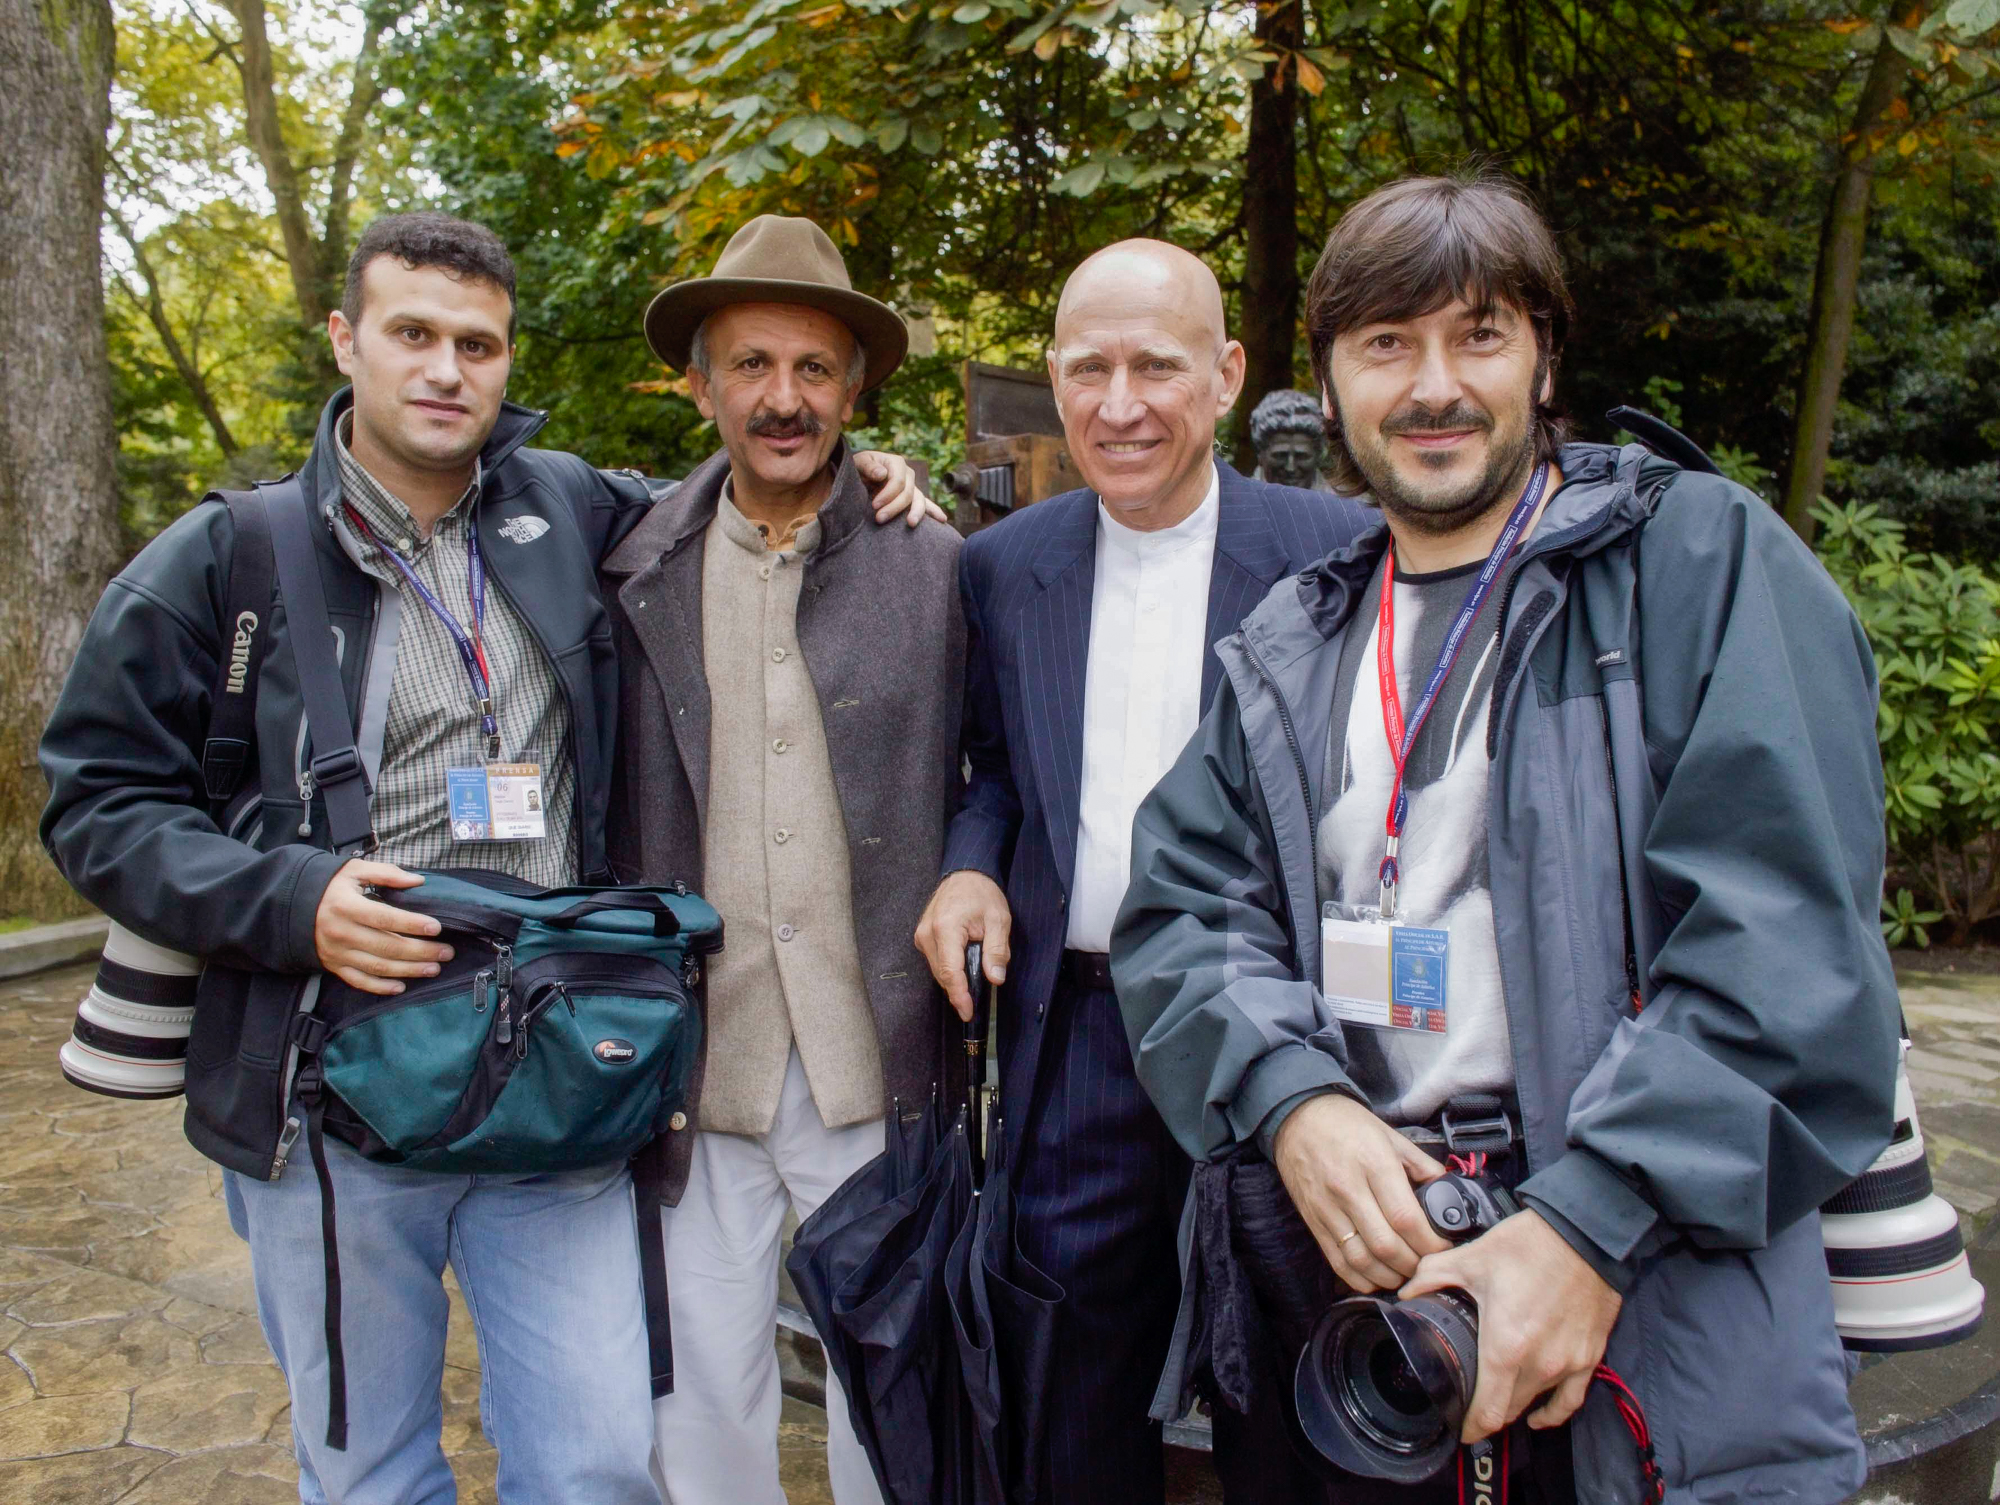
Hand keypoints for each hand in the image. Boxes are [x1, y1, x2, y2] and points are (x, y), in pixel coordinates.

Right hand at [313, 860, 452, 995]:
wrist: (293, 906)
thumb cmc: (331, 887)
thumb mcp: (354, 871)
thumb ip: (386, 873)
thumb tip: (418, 881)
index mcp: (347, 906)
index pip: (384, 918)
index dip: (411, 924)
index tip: (436, 927)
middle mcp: (341, 932)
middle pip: (386, 946)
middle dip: (420, 952)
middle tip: (446, 952)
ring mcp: (337, 952)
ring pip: (377, 966)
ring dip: (409, 970)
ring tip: (434, 968)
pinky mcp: (334, 966)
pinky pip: (359, 981)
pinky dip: (381, 987)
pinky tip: (402, 986)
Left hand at [854, 450, 946, 527]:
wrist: (860, 475)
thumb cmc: (858, 468)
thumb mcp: (859, 462)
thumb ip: (868, 466)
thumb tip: (882, 474)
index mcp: (896, 463)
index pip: (898, 481)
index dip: (887, 494)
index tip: (874, 506)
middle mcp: (908, 474)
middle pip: (908, 493)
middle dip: (895, 507)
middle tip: (879, 519)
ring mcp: (912, 486)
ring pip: (919, 500)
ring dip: (916, 513)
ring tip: (911, 524)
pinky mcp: (912, 498)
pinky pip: (925, 504)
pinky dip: (934, 511)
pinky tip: (942, 520)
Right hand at [914, 870, 1010, 1020]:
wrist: (966, 874)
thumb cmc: (981, 893)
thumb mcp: (999, 919)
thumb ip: (997, 950)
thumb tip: (995, 978)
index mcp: (946, 928)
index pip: (949, 971)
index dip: (959, 995)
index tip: (968, 1011)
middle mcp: (928, 933)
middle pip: (942, 974)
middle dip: (960, 988)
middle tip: (980, 992)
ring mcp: (922, 935)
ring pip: (937, 970)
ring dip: (955, 977)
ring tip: (975, 970)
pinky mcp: (923, 937)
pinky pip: (935, 961)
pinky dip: (949, 968)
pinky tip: (963, 964)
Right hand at [1272, 1093, 1451, 1290]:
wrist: (1298, 1117)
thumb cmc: (1347, 1123)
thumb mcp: (1391, 1135)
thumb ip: (1423, 1166)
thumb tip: (1449, 1195)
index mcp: (1374, 1164)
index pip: (1406, 1218)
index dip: (1430, 1243)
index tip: (1444, 1248)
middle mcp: (1348, 1189)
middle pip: (1386, 1245)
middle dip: (1413, 1264)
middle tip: (1428, 1265)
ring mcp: (1327, 1208)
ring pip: (1362, 1260)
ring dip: (1389, 1276)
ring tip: (1406, 1274)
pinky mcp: (1314, 1221)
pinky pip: (1338, 1260)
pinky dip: (1360, 1278)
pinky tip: (1377, 1278)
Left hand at [1399, 1209, 1622, 1442]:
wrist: (1585, 1235)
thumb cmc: (1530, 1246)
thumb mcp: (1471, 1258)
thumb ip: (1432, 1277)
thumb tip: (1406, 1292)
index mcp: (1505, 1347)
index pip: (1486, 1412)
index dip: (1468, 1428)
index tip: (1455, 1428)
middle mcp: (1539, 1365)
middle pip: (1507, 1412)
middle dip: (1484, 1414)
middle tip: (1467, 1404)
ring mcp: (1567, 1365)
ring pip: (1534, 1405)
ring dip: (1513, 1407)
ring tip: (1493, 1399)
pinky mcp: (1589, 1358)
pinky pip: (1570, 1401)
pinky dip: (1551, 1412)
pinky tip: (1538, 1415)